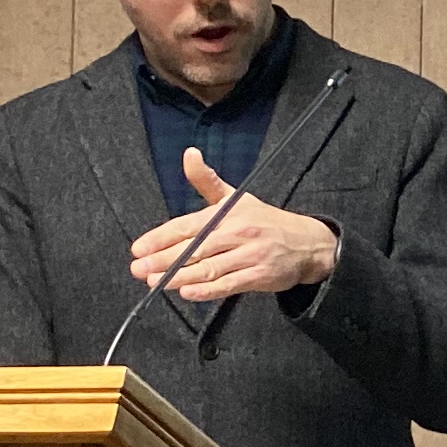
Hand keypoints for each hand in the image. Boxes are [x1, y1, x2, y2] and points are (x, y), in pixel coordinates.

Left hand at [130, 149, 339, 302]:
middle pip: (195, 248)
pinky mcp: (259, 276)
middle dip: (163, 259)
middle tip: (138, 269)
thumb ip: (206, 181)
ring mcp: (250, 254)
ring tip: (155, 282)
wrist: (308, 243)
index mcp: (228, 213)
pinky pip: (229, 284)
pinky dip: (207, 290)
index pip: (188, 225)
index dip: (161, 237)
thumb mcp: (236, 198)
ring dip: (180, 276)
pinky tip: (187, 292)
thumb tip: (189, 154)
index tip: (139, 248)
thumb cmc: (264, 221)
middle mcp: (238, 232)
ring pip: (209, 268)